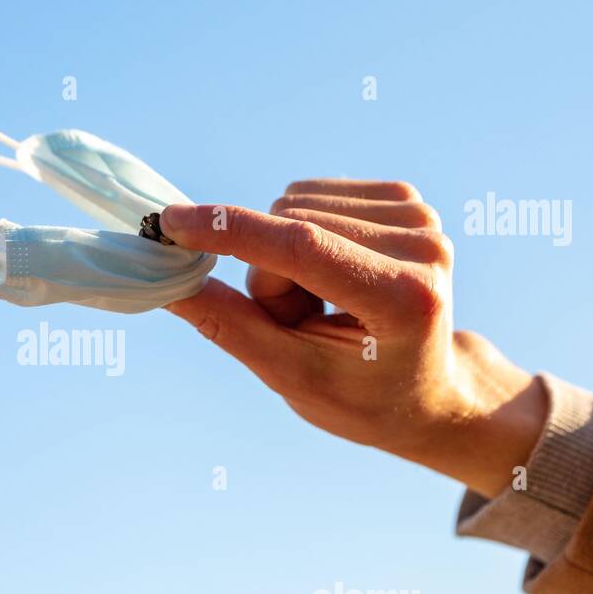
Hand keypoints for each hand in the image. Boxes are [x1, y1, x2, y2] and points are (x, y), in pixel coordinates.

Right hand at [164, 180, 545, 497]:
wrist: (426, 391)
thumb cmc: (359, 397)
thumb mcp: (289, 376)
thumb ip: (228, 325)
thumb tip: (165, 282)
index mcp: (403, 299)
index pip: (301, 247)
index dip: (230, 231)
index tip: (170, 223)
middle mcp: (423, 247)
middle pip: (289, 227)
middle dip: (268, 276)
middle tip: (297, 324)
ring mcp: (420, 216)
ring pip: (294, 206)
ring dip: (283, 258)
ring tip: (320, 305)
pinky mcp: (406, 198)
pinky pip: (311, 196)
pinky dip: (301, 237)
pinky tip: (331, 277)